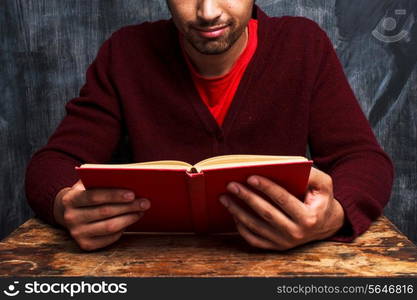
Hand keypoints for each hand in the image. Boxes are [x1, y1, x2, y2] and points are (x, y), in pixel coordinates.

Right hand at [54, 180, 150, 250]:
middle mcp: (71, 217)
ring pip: (109, 227)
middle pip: (105, 212)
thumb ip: (103, 181)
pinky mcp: (85, 245)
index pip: (94, 196)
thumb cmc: (87, 194)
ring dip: (129, 218)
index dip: (114, 195)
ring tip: (141, 211)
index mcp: (70, 199)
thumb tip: (130, 181)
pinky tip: (130, 220)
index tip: (132, 194)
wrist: (71, 212)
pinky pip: (109, 238)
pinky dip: (123, 229)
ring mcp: (77, 233)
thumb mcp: (90, 184)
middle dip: (128, 207)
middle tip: (145, 202)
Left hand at [219, 167, 344, 249]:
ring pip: (256, 226)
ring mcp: (285, 242)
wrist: (327, 225)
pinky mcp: (276, 247)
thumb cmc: (322, 199)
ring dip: (237, 211)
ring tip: (224, 197)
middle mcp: (296, 233)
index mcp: (309, 217)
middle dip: (246, 197)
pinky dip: (241, 227)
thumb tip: (289, 165)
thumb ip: (311, 174)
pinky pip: (254, 239)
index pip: (284, 200)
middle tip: (231, 185)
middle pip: (266, 213)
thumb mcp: (324, 184)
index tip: (250, 177)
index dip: (267, 188)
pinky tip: (233, 213)